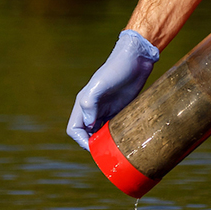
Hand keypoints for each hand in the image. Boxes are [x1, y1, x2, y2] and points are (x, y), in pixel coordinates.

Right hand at [65, 29, 160, 148]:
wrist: (136, 58)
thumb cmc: (116, 69)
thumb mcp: (100, 84)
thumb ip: (89, 102)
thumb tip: (89, 125)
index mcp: (84, 104)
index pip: (74, 129)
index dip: (81, 140)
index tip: (94, 147)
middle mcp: (93, 109)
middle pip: (87, 134)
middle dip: (93, 144)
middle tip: (107, 150)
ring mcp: (107, 110)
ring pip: (100, 133)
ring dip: (105, 142)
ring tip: (116, 148)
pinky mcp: (120, 110)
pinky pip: (114, 128)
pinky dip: (116, 136)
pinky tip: (125, 140)